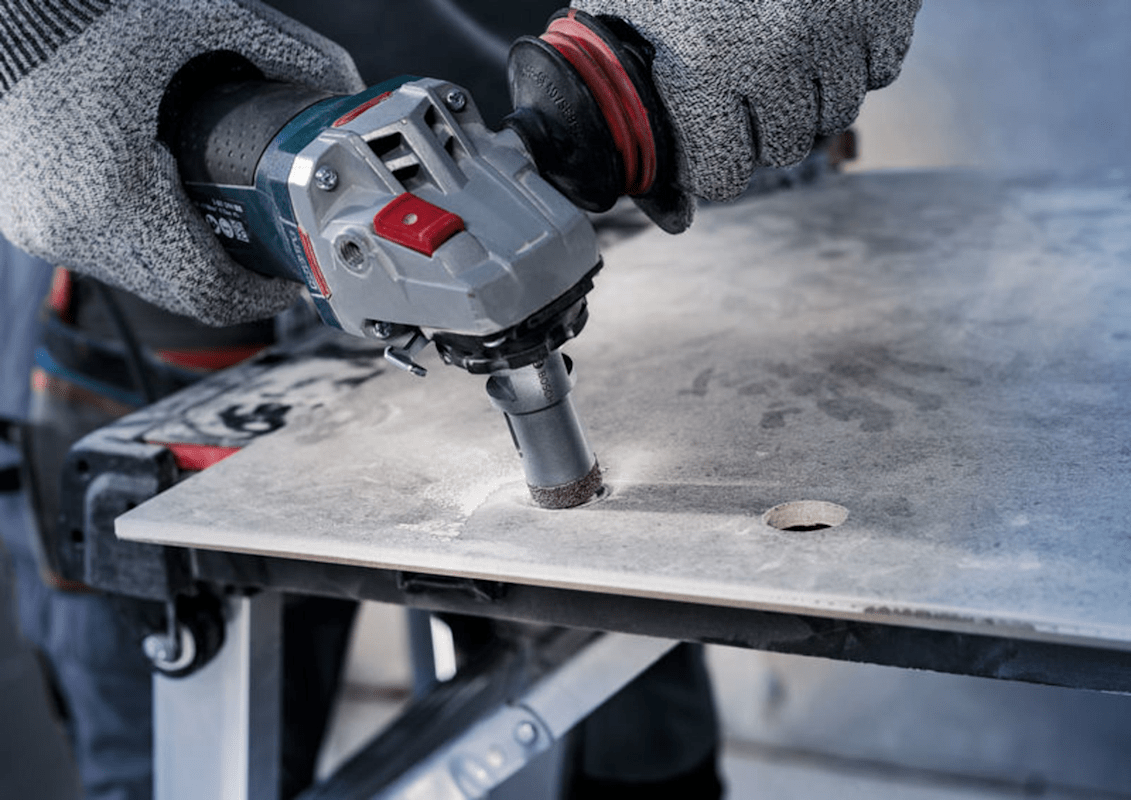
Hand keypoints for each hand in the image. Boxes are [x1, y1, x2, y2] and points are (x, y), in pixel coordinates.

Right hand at [0, 0, 362, 324]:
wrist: (7, 16)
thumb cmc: (89, 14)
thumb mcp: (203, 25)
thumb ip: (287, 60)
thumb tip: (346, 95)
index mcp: (114, 193)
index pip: (208, 289)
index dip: (262, 294)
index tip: (293, 277)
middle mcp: (71, 226)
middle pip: (181, 294)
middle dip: (235, 281)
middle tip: (272, 259)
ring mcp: (44, 229)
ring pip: (145, 283)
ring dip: (194, 268)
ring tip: (232, 241)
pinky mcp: (28, 222)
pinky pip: (109, 259)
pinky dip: (153, 249)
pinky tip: (180, 223)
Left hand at [570, 0, 921, 200]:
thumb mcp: (627, 5)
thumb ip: (633, 97)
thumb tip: (674, 219)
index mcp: (702, 63)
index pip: (723, 175)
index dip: (712, 169)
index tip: (707, 152)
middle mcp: (772, 53)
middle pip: (785, 149)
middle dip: (761, 132)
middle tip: (742, 94)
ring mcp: (834, 29)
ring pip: (837, 115)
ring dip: (810, 97)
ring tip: (780, 57)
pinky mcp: (884, 5)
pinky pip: (881, 70)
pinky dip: (856, 59)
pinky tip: (822, 31)